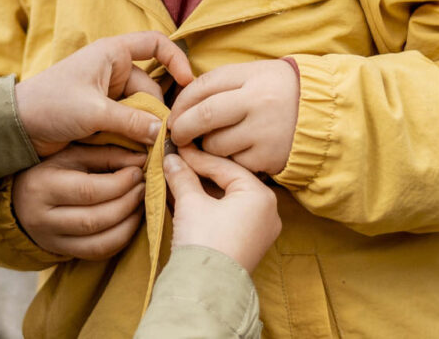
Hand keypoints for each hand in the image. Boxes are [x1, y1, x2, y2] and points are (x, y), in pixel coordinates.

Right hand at [13, 144, 147, 259]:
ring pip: (99, 242)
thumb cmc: (50, 169)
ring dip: (129, 223)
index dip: (119, 183)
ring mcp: (51, 240)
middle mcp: (42, 218)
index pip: (88, 190)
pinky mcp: (62, 252)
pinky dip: (121, 239)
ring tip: (140, 204)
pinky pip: (98, 253)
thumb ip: (107, 155)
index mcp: (42, 186)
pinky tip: (130, 221)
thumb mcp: (73, 154)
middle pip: (96, 219)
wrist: (20, 199)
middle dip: (128, 203)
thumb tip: (141, 160)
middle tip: (144, 188)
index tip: (138, 172)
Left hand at [15, 31, 193, 156]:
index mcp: (112, 54)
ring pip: (142, 112)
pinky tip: (130, 154)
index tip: (188, 83)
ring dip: (142, 131)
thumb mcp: (93, 113)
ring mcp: (108, 95)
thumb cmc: (49, 106)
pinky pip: (129, 125)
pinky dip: (132, 138)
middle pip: (152, 90)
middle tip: (155, 142)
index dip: (176, 59)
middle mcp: (113, 71)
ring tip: (139, 151)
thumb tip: (165, 134)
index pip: (155, 44)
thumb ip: (132, 122)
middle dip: (155, 115)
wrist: (16, 127)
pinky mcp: (103, 117)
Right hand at [163, 147, 279, 273]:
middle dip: (200, 172)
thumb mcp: (190, 202)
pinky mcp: (247, 244)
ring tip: (177, 177)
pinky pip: (228, 215)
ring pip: (227, 199)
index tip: (177, 148)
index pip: (225, 167)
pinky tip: (186, 197)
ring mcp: (259, 230)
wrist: (205, 289)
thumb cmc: (205, 241)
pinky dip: (208, 206)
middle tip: (177, 161)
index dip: (197, 157)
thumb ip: (182, 176)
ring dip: (202, 189)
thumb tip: (171, 160)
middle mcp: (267, 212)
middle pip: (229, 181)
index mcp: (261, 196)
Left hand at [168, 59, 298, 173]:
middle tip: (176, 135)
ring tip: (212, 142)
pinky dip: (230, 161)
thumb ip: (223, 84)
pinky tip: (237, 153)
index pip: (203, 86)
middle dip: (182, 128)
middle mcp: (258, 103)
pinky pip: (234, 163)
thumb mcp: (255, 75)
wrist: (327, 116)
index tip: (173, 113)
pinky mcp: (269, 158)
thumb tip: (182, 101)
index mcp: (252, 77)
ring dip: (206, 147)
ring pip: (215, 144)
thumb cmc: (281, 92)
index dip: (182, 101)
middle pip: (203, 116)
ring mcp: (265, 132)